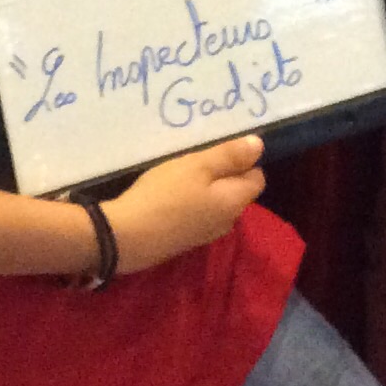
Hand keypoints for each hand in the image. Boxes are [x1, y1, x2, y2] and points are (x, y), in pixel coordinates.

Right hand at [108, 134, 265, 272]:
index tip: (219, 147)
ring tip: (181, 171)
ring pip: (216, 202)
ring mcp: (206, 234)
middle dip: (223, 172)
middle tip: (196, 156)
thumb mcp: (197, 166)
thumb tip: (259, 146)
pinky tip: (169, 193)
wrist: (127, 237)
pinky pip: (199, 213)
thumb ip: (229, 156)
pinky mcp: (186, 240)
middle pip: (236, 190)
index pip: (257, 178)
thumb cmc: (165, 194)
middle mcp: (228, 221)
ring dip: (205, 186)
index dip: (243, 160)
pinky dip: (191, 201)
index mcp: (235, 202)